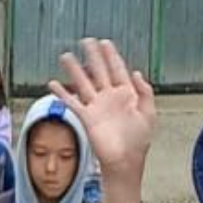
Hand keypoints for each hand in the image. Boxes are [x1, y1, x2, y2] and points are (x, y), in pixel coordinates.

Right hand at [48, 39, 156, 171]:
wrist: (125, 161)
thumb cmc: (138, 141)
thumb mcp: (149, 113)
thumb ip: (145, 92)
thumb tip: (137, 72)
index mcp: (126, 94)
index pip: (117, 69)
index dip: (111, 56)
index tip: (105, 42)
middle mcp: (109, 98)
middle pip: (99, 71)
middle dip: (92, 56)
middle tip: (86, 41)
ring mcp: (97, 107)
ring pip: (83, 83)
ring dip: (74, 70)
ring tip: (65, 56)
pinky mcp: (87, 117)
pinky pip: (72, 102)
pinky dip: (62, 93)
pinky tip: (53, 83)